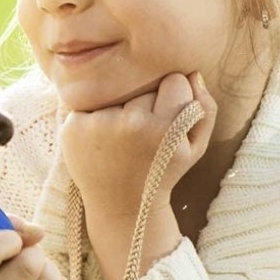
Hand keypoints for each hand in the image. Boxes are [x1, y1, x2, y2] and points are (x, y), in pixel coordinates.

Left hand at [61, 72, 216, 279]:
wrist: (121, 206)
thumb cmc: (162, 172)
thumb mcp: (194, 148)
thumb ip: (204, 108)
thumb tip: (192, 73)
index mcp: (166, 130)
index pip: (175, 80)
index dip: (174, 96)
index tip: (167, 118)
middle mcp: (132, 125)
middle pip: (145, 84)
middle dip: (147, 102)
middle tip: (143, 135)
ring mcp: (100, 125)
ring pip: (119, 90)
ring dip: (121, 106)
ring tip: (122, 138)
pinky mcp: (74, 127)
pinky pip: (92, 100)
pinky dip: (96, 114)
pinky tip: (101, 139)